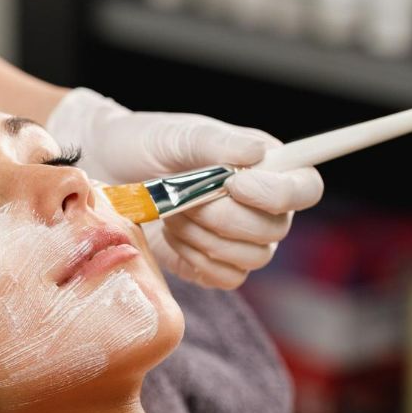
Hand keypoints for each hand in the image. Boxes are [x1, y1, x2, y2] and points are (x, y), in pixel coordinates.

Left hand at [45, 88, 323, 288]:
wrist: (106, 175)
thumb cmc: (145, 145)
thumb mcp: (177, 135)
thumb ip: (217, 144)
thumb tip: (258, 153)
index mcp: (266, 166)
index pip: (305, 187)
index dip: (279, 194)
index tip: (235, 184)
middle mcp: (262, 205)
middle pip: (275, 230)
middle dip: (223, 217)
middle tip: (183, 198)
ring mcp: (240, 239)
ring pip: (249, 258)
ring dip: (204, 237)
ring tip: (173, 212)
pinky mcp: (214, 265)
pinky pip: (225, 277)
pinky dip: (194, 258)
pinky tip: (171, 235)